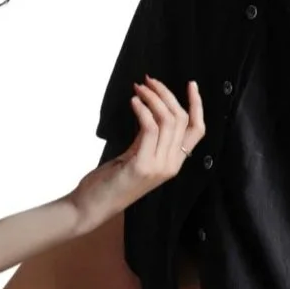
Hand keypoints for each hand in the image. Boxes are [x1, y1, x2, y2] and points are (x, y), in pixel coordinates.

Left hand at [69, 78, 206, 231]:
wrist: (92, 207)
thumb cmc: (111, 182)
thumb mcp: (135, 156)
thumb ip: (147, 139)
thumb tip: (151, 111)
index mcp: (174, 164)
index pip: (197, 131)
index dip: (197, 105)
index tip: (191, 84)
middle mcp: (172, 166)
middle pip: (181, 120)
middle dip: (166, 94)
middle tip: (149, 81)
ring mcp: (159, 167)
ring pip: (168, 121)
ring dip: (153, 98)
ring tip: (138, 88)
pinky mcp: (142, 165)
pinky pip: (150, 128)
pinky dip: (142, 110)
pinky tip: (133, 102)